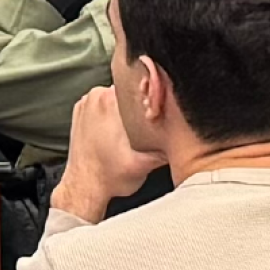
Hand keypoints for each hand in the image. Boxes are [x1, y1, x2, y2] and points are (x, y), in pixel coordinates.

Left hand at [51, 85, 159, 222]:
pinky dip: (114, 115)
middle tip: (152, 124)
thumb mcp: (146, 164)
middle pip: (131, 89)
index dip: (155, 96)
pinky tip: (121, 132)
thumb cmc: (109, 176)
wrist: (84, 187)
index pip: (142, 82)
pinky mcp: (81, 112)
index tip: (162, 109)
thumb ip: (167, 147)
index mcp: (111, 101)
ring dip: (129, 110)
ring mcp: (86, 104)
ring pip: (119, 97)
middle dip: (143, 105)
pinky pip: (104, 105)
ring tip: (137, 129)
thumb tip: (189, 138)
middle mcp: (96, 97)